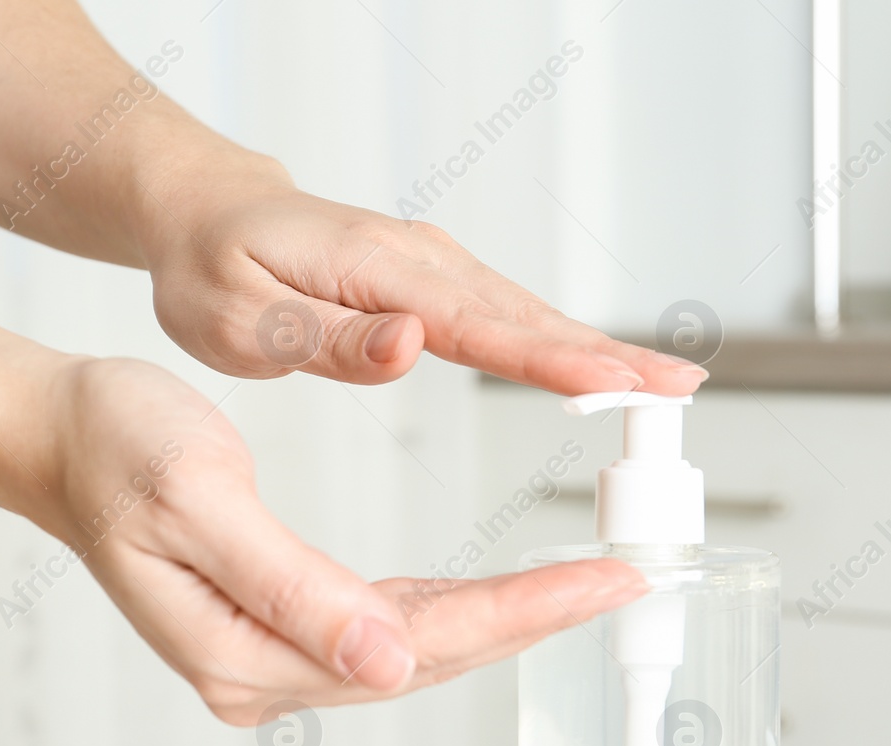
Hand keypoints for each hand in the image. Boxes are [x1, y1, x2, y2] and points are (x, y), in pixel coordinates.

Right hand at [37, 356, 647, 722]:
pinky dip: (453, 607)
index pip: (415, 645)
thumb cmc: (115, 447)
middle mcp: (261, 673)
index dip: (517, 614)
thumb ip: (294, 587)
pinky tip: (498, 591)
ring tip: (582, 583)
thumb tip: (390, 660)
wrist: (58, 436)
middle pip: (427, 656)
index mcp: (243, 653)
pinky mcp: (278, 626)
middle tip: (621, 582)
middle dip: (529, 618)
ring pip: (416, 645)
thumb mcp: (201, 498)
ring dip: (501, 616)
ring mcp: (268, 658)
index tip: (600, 582)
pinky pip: (388, 625)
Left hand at [133, 151, 708, 395]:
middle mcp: (417, 259)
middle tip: (681, 387)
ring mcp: (432, 266)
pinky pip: (509, 314)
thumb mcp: (239, 320)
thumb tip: (412, 343)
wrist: (209, 213)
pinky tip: (601, 365)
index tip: (614, 384)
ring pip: (529, 313)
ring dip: (601, 347)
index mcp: (374, 269)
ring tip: (666, 381)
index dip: (552, 360)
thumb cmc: (213, 268)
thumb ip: (327, 338)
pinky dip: (563, 339)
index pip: (478, 325)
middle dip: (611, 352)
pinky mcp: (435, 279)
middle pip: (527, 315)